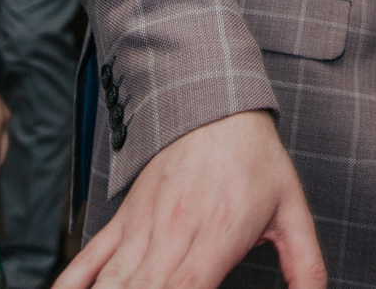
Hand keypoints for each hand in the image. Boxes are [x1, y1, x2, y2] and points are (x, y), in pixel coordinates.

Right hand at [55, 109, 326, 288]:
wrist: (216, 105)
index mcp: (215, 237)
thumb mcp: (292, 210)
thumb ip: (306, 263)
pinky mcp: (122, 222)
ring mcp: (141, 230)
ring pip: (110, 284)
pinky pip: (86, 261)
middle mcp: (172, 236)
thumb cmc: (253, 158)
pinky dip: (69, 285)